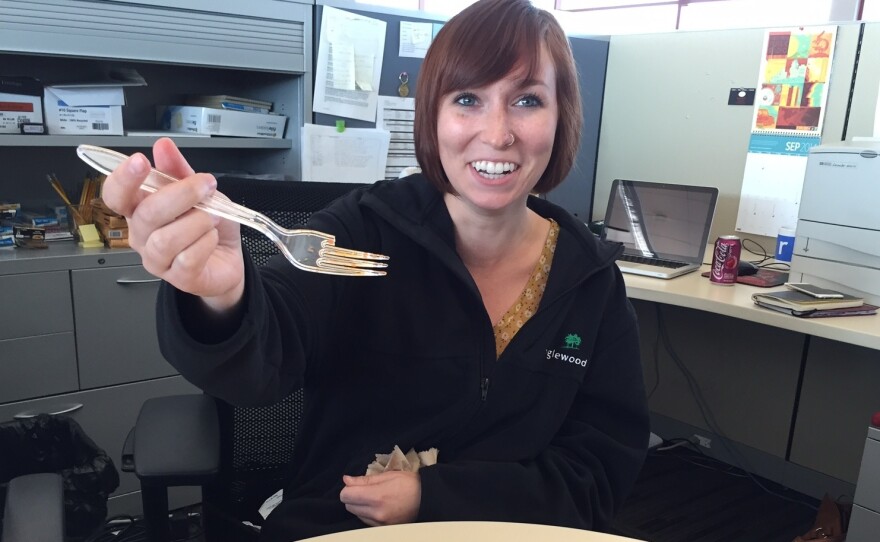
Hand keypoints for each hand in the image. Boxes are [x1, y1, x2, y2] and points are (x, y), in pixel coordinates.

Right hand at [101, 138, 244, 309]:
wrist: (228, 258)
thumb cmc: (207, 224)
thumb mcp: (198, 191)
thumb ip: (178, 170)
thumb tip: (162, 146)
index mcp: (140, 209)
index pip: (115, 195)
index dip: (123, 178)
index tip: (140, 160)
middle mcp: (143, 235)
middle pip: (146, 214)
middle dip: (179, 195)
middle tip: (205, 186)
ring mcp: (157, 259)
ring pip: (165, 239)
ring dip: (195, 222)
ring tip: (213, 216)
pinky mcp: (179, 277)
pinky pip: (187, 258)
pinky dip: (205, 242)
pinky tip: (213, 237)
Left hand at [339, 472, 420, 526]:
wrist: (426, 499)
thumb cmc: (409, 483)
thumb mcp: (387, 475)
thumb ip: (364, 480)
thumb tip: (346, 479)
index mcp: (376, 497)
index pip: (346, 495)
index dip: (348, 488)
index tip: (354, 485)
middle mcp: (376, 513)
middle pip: (348, 506)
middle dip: (353, 497)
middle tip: (365, 490)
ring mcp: (379, 523)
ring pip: (356, 514)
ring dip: (360, 506)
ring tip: (374, 498)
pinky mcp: (383, 528)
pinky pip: (366, 521)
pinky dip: (367, 514)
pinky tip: (378, 506)